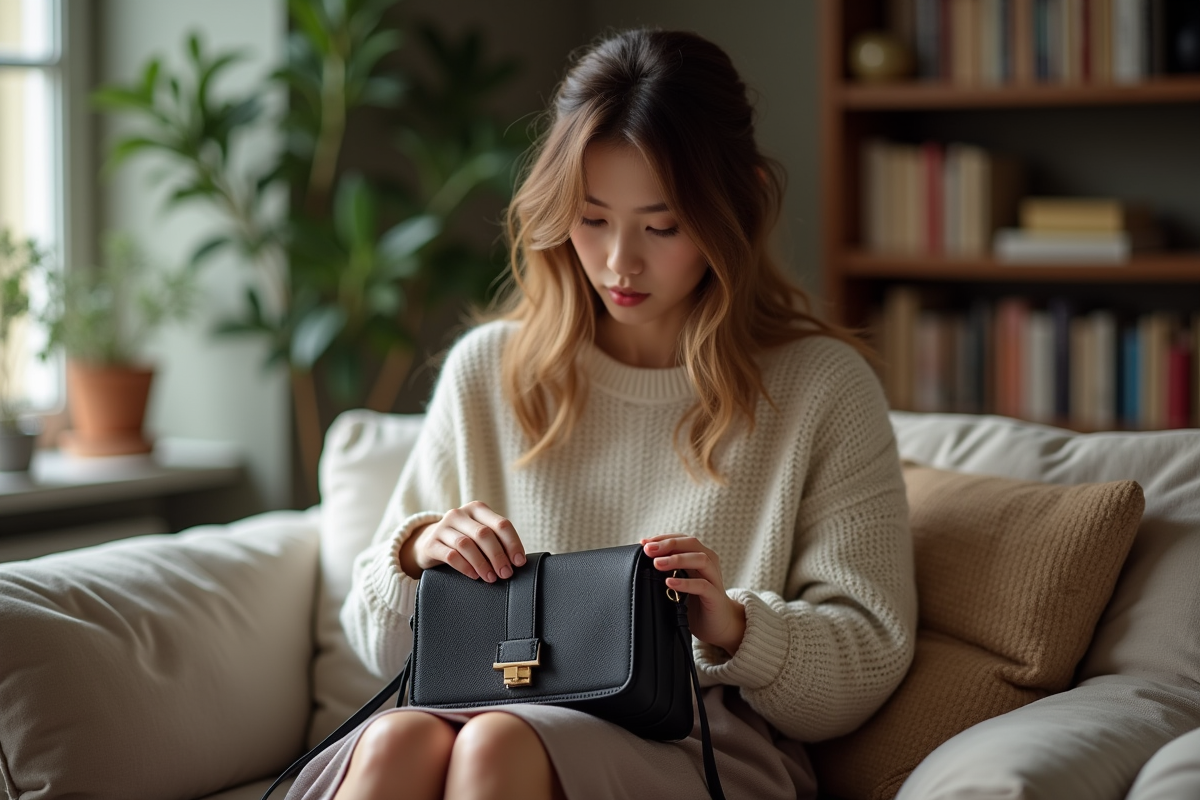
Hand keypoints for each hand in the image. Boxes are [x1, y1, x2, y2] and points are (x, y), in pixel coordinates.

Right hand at [399, 501, 525, 581]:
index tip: (519, 562)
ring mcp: (442, 527)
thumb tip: (517, 561)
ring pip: (466, 545)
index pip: (501, 524)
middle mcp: (459, 514)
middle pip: (484, 534)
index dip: (513, 544)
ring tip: (491, 578)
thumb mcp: (479, 535)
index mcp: (477, 509)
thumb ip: (496, 540)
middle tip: (505, 573)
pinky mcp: (431, 543)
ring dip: (482, 564)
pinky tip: (474, 576)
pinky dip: (465, 567)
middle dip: (498, 556)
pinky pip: (450, 556)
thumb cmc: (463, 540)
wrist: (429, 543)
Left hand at [641, 534, 745, 654]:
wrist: (718, 625)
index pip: (681, 539)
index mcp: (699, 556)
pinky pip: (702, 585)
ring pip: (700, 559)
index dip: (663, 538)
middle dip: (668, 544)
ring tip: (657, 564)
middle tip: (648, 550)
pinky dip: (685, 582)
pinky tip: (670, 582)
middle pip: (691, 543)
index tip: (643, 543)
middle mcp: (708, 563)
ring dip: (677, 559)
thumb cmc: (695, 601)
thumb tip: (641, 561)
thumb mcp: (679, 581)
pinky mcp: (715, 596)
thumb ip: (666, 571)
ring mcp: (714, 578)